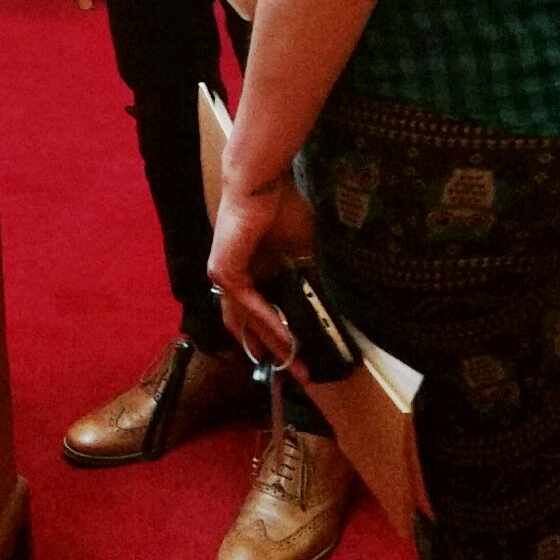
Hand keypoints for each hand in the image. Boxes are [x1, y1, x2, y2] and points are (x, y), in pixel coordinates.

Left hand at [207, 174, 317, 369]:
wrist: (262, 184)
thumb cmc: (283, 208)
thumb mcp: (305, 249)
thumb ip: (312, 274)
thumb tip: (335, 299)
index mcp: (251, 272)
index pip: (261, 314)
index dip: (281, 337)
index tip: (303, 358)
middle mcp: (234, 278)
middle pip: (252, 326)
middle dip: (278, 352)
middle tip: (300, 375)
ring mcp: (225, 276)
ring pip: (250, 321)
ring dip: (275, 343)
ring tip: (297, 363)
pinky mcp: (223, 272)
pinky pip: (248, 306)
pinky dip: (269, 322)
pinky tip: (287, 338)